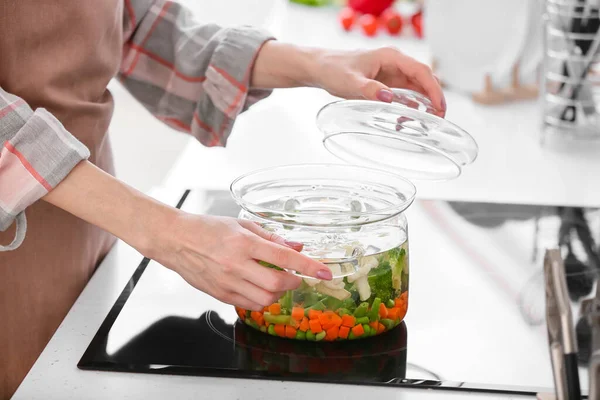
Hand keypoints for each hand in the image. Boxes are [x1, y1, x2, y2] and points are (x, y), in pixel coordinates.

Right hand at [151, 213, 332, 310]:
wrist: (175, 240)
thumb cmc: (207, 228)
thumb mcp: (242, 224)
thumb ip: (271, 237)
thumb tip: (296, 247)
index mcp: (243, 243)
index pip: (285, 258)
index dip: (308, 266)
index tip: (324, 271)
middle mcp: (236, 265)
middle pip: (277, 285)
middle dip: (293, 283)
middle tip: (294, 276)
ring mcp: (227, 283)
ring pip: (265, 300)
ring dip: (278, 294)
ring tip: (274, 281)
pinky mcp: (220, 295)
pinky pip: (249, 305)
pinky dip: (261, 300)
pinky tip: (259, 287)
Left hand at [310, 47, 445, 116]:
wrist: (320, 68)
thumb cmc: (333, 69)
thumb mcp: (350, 82)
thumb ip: (369, 89)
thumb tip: (389, 97)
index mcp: (390, 57)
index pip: (421, 71)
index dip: (433, 89)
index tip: (439, 106)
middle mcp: (395, 63)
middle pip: (423, 79)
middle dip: (434, 98)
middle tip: (438, 119)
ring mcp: (392, 74)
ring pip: (416, 88)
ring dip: (423, 105)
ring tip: (425, 123)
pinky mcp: (386, 83)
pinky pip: (404, 95)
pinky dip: (408, 107)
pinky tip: (404, 121)